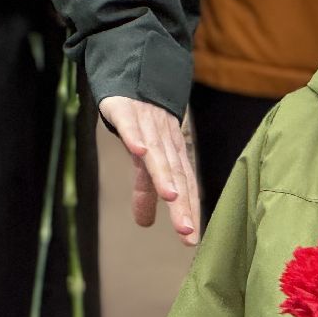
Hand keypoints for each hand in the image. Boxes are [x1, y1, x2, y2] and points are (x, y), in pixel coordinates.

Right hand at [98, 96, 201, 246]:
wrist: (138, 76)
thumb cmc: (146, 123)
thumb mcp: (145, 160)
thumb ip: (147, 190)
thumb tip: (145, 224)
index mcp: (172, 156)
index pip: (184, 188)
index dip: (188, 212)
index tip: (191, 241)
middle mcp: (165, 143)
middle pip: (175, 175)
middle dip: (182, 204)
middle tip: (186, 231)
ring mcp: (148, 125)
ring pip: (158, 153)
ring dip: (164, 174)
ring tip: (171, 198)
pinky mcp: (126, 110)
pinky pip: (131, 124)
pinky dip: (135, 135)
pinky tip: (138, 150)